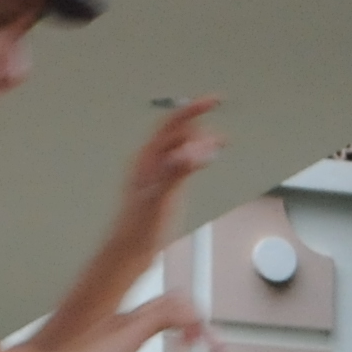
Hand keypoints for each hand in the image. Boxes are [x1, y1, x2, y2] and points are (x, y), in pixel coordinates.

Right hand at [0, 290, 191, 351]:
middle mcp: (126, 320)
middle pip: (176, 306)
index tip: (204, 347)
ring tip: (217, 351)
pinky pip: (172, 312)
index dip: (189, 328)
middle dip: (202, 326)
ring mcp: (128, 321)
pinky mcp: (130, 327)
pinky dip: (193, 324)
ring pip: (178, 305)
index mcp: (122, 331)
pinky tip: (200, 344)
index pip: (165, 317)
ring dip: (202, 326)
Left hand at [117, 98, 222, 229]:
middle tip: (222, 127)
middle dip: (201, 125)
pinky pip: (181, 162)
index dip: (193, 109)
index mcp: (147, 159)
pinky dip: (196, 156)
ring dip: (200, 140)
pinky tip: (203, 161)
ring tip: (219, 141)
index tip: (213, 101)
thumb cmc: (138, 228)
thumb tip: (191, 152)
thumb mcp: (158, 198)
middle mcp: (151, 162)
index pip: (172, 124)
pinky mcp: (164, 187)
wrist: (129, 250)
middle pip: (177, 132)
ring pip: (181, 146)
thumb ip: (174, 173)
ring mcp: (157, 174)